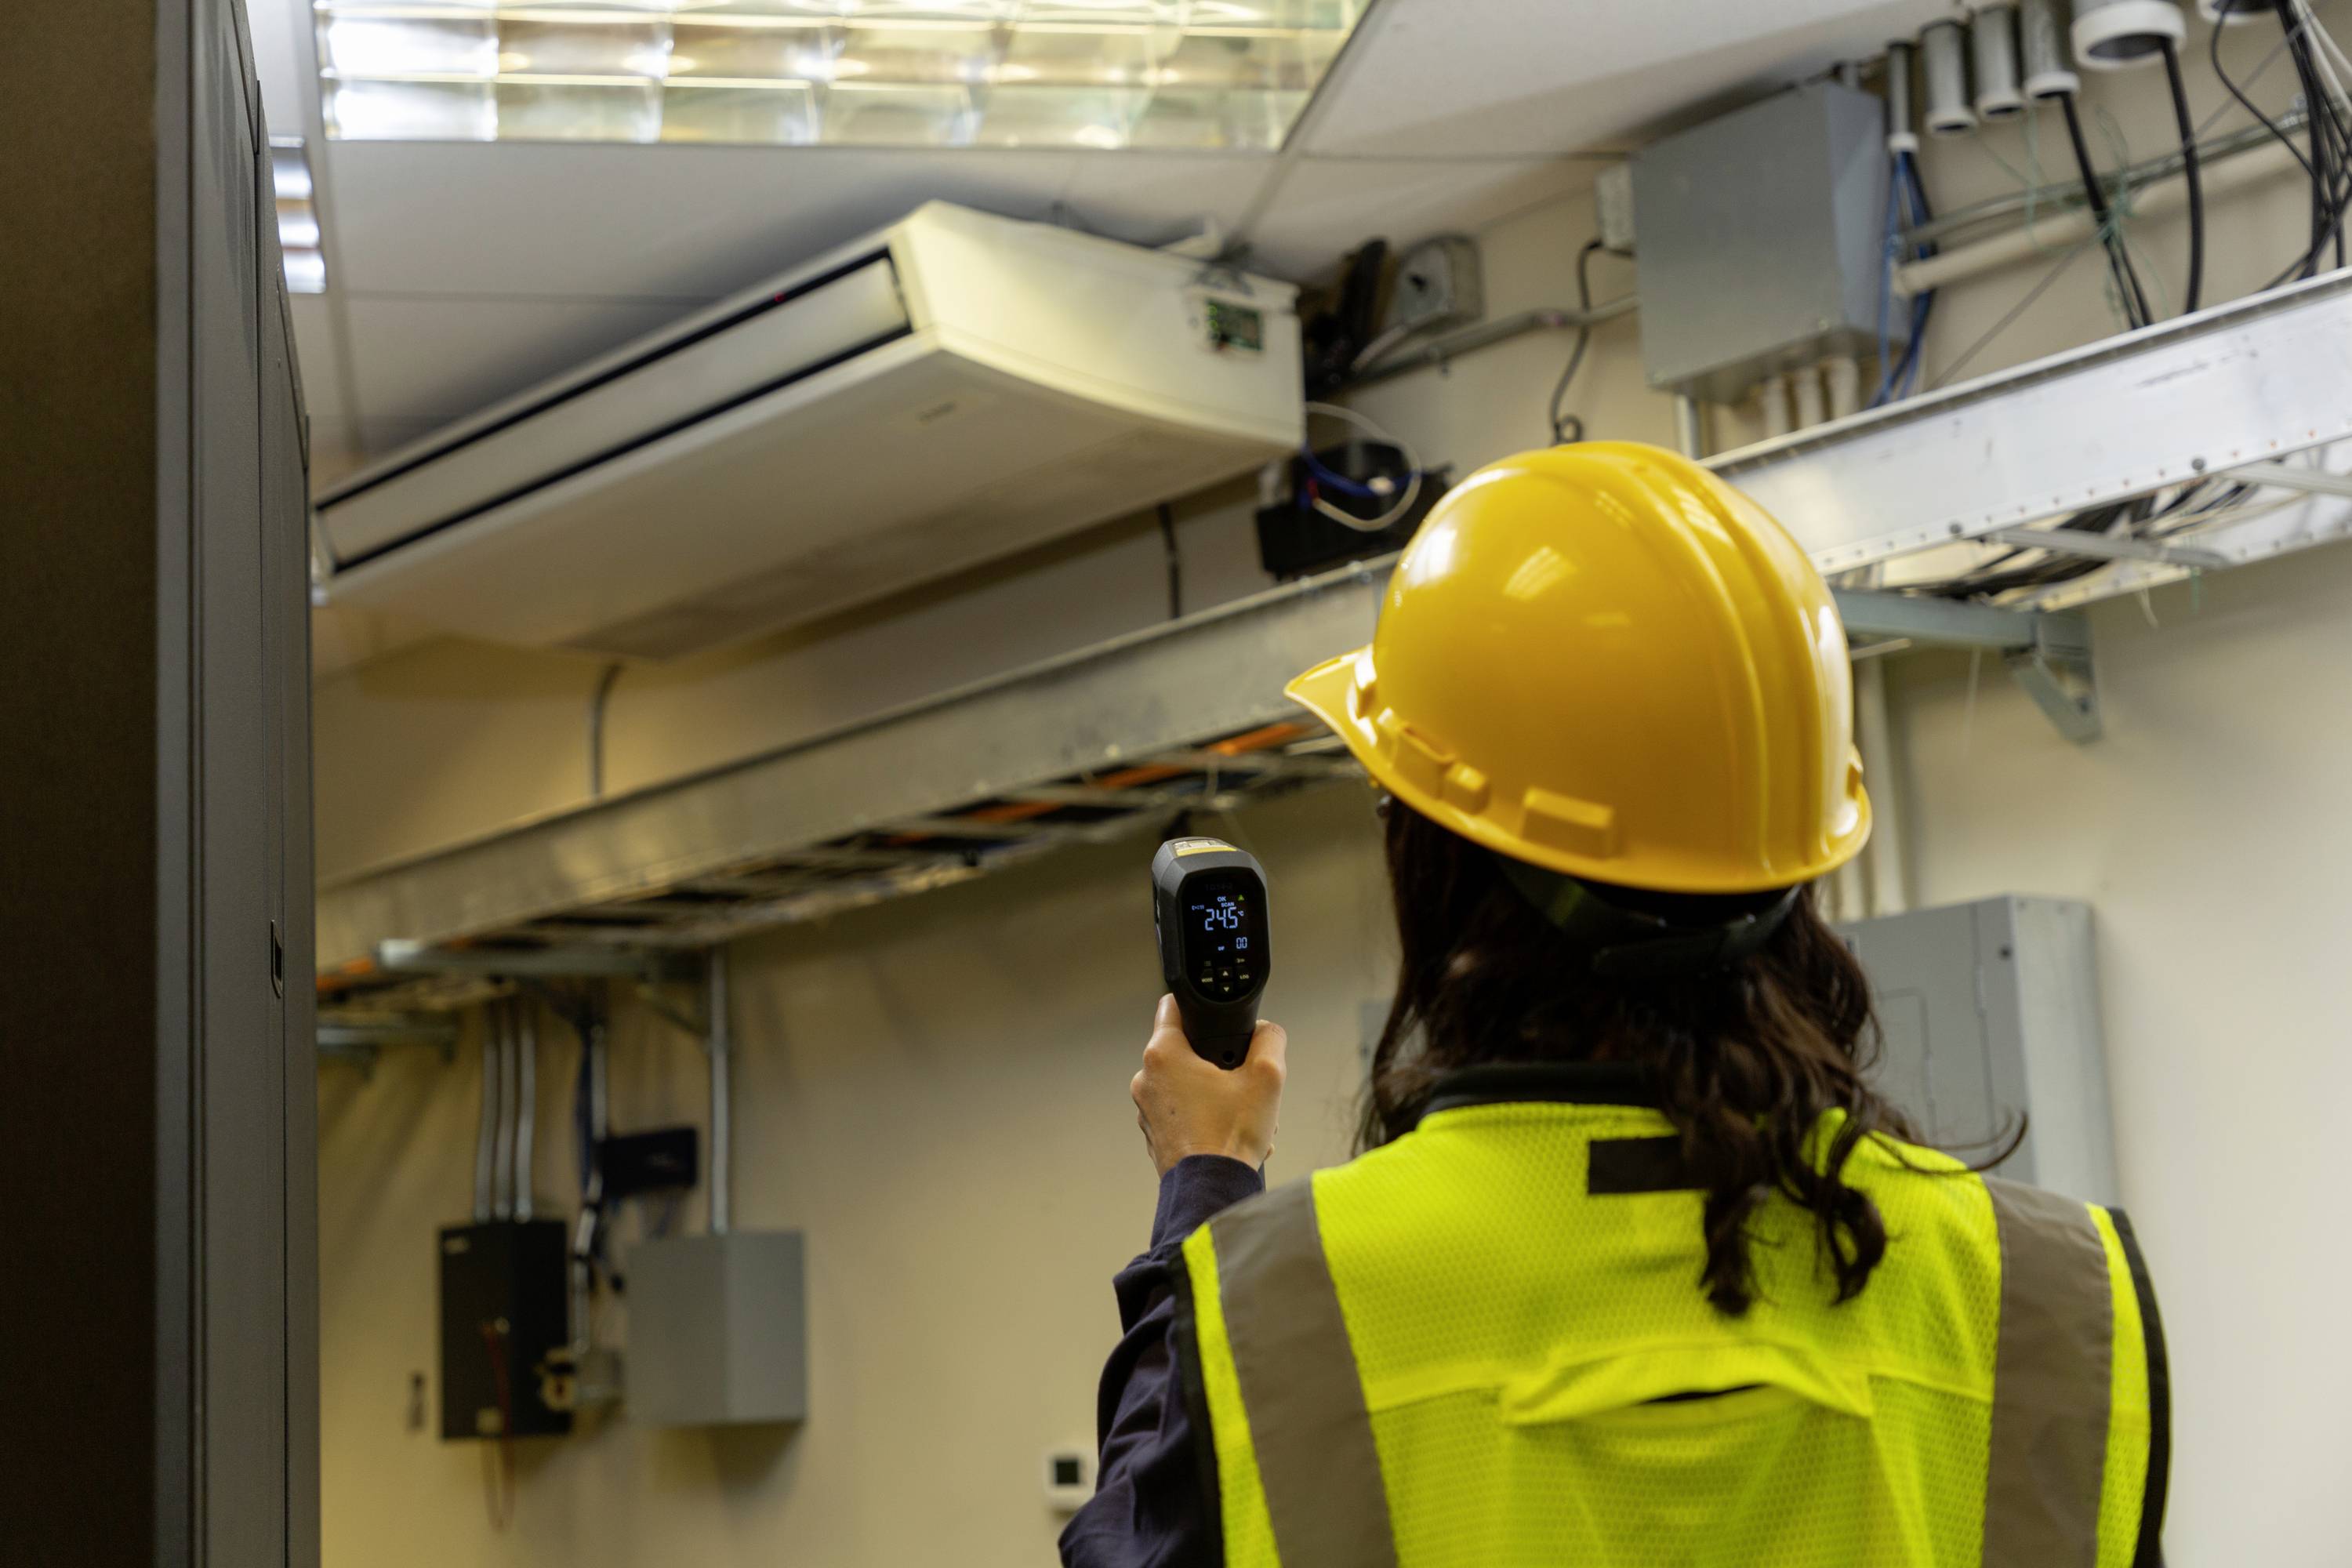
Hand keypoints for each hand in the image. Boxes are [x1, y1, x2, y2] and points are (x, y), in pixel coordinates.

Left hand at [1131, 994, 1286, 1177]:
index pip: (1172, 1006)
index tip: (1217, 1019)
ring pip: (1187, 1084)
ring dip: (1215, 1093)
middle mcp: (1146, 1079)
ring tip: (1241, 1115)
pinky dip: (1205, 1117)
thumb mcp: (1267, 1076)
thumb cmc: (1230, 1137)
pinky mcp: (1155, 1133)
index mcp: (1163, 1055)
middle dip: (1218, 1062)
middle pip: (1186, 1050)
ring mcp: (1146, 1109)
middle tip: (1242, 1082)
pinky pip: (1182, 1112)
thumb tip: (1267, 1031)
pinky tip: (1228, 1133)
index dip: (1198, 1007)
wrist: (1212, 1191)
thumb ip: (1270, 1039)